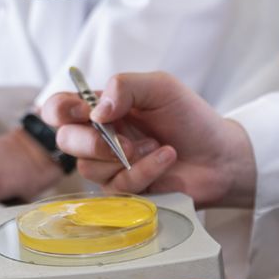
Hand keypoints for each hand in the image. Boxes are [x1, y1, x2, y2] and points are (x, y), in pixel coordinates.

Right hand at [42, 71, 255, 206]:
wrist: (219, 155)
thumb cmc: (190, 118)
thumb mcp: (160, 87)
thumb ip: (124, 87)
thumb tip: (95, 111)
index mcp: (102, 108)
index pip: (59, 108)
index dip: (60, 110)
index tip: (83, 112)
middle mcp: (99, 136)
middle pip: (65, 141)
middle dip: (91, 143)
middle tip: (124, 142)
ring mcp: (110, 166)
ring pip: (89, 168)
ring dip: (127, 158)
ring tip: (157, 146)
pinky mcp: (124, 191)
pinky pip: (118, 186)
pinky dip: (144, 171)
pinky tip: (165, 159)